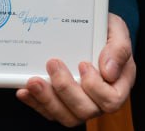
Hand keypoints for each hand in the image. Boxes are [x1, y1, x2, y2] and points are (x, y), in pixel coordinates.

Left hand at [16, 13, 135, 126]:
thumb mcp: (118, 31)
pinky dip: (35, 103)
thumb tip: (109, 71)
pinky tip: (25, 90)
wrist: (92, 29)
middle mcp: (99, 100)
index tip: (82, 64)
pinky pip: (49, 111)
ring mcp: (80, 104)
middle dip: (65, 90)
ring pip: (66, 116)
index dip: (95, 87)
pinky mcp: (61, 104)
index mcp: (118, 85)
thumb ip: (119, 48)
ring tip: (33, 81)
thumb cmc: (106, 32)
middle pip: (85, 111)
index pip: (111, 100)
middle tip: (52, 64)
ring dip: (47, 100)